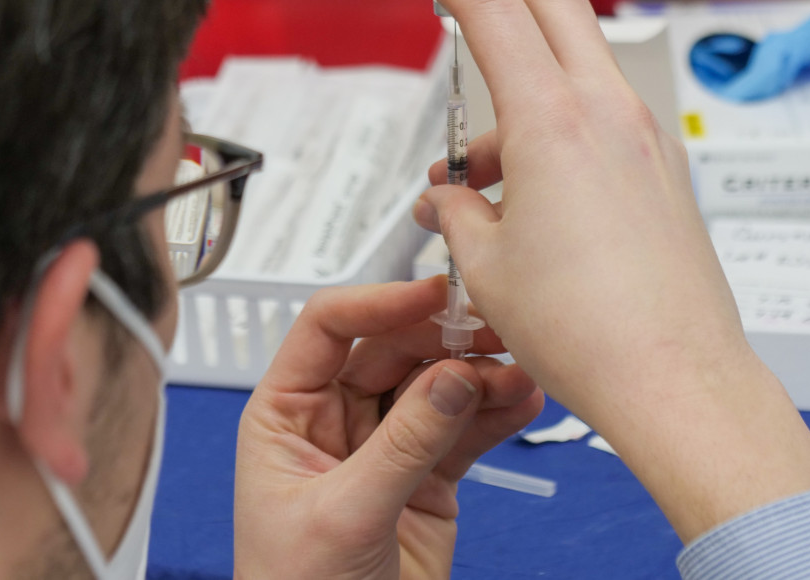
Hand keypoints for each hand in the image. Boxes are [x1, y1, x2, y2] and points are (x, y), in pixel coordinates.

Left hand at [234, 276, 541, 579]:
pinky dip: (494, 415)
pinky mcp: (425, 478)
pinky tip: (524, 401)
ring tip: (520, 372)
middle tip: (494, 332)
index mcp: (286, 411)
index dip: (378, 303)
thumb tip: (452, 376)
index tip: (432, 294)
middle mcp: (332, 418)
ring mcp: (382, 446)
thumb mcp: (344, 515)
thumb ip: (402, 445)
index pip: (327, 328)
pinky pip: (462, 432)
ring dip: (478, 376)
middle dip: (443, 340)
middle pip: (391, 349)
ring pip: (434, 388)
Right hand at [384, 0, 809, 542]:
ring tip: (465, 172)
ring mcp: (640, 137)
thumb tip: (447, 201)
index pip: (486, 5)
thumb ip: (455, 211)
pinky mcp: (657, 169)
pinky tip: (515, 193)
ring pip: (570, 63)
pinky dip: (546, 127)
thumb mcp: (485, 264)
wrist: (673, 380)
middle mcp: (606, 112)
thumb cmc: (588, 330)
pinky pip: (592, 117)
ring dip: (511, 85)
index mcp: (553, 120)